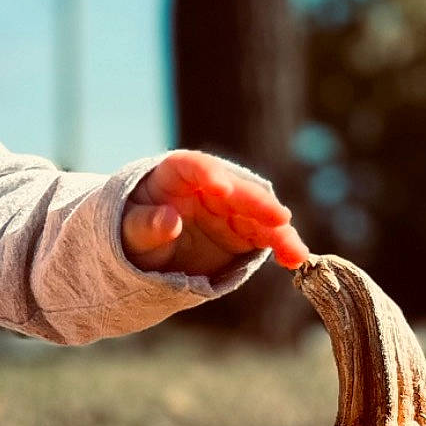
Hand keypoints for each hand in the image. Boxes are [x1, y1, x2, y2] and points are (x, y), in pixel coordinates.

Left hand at [123, 151, 308, 276]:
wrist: (145, 255)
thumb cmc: (132, 235)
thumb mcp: (129, 234)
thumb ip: (145, 226)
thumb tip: (168, 220)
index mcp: (174, 175)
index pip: (192, 167)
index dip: (208, 174)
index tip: (220, 188)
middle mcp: (209, 187)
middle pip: (236, 190)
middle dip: (256, 203)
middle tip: (277, 217)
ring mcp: (229, 209)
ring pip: (258, 215)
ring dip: (278, 231)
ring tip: (294, 250)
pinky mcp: (243, 232)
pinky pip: (266, 236)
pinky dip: (282, 247)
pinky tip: (295, 259)